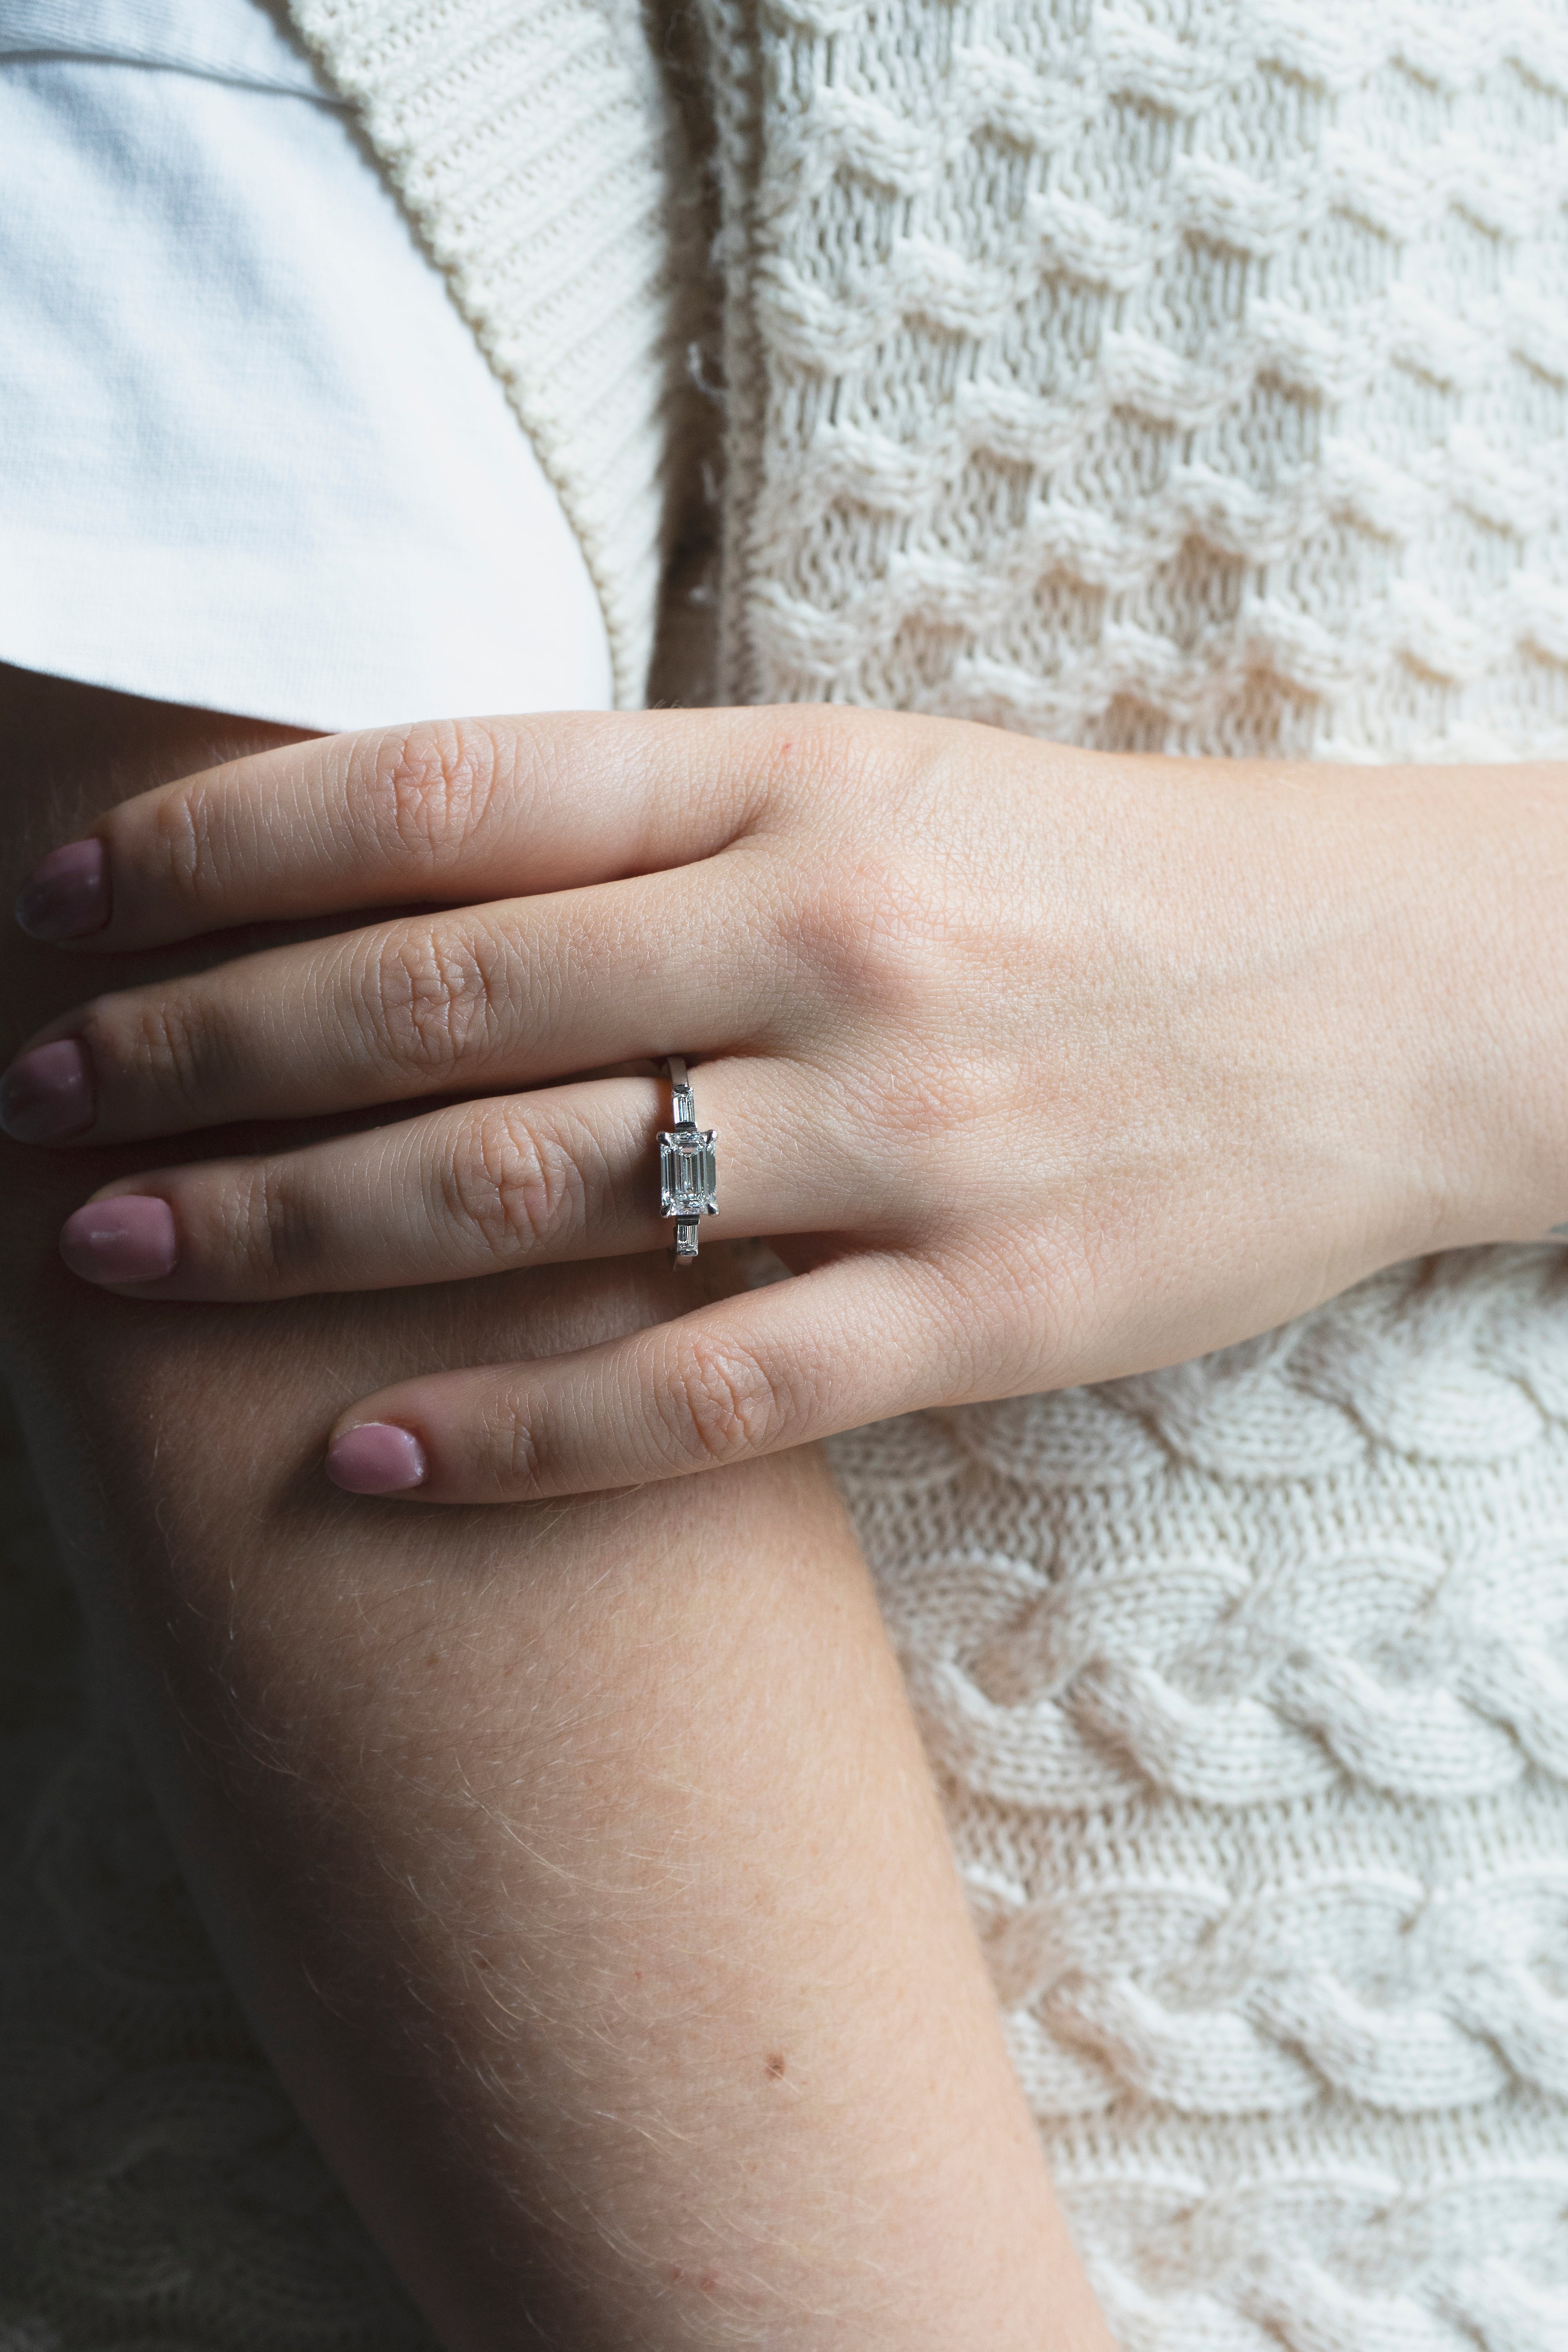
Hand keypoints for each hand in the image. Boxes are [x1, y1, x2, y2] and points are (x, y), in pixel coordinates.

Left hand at [5, 707, 1560, 1501]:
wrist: (1397, 992)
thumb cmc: (1115, 878)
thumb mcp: (893, 778)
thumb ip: (669, 820)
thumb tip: (410, 873)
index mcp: (803, 781)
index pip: (444, 793)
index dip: (224, 846)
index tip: (72, 902)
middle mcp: (832, 942)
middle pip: (441, 999)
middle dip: (198, 1051)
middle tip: (32, 1094)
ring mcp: (907, 1136)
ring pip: (529, 1192)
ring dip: (290, 1228)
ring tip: (115, 1252)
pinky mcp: (983, 1313)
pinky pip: (695, 1390)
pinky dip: (507, 1433)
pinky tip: (351, 1458)